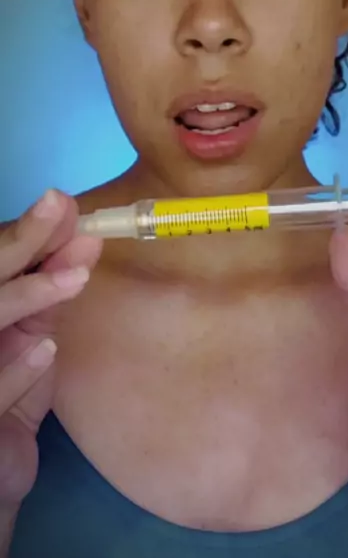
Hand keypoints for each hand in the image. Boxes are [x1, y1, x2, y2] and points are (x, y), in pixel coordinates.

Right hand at [0, 191, 101, 507]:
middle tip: (59, 205)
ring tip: (75, 278)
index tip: (63, 204)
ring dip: (27, 295)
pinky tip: (46, 351)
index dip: (28, 231)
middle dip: (21, 240)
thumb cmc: (10, 396)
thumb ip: (49, 297)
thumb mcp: (31, 341)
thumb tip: (84, 240)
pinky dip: (17, 371)